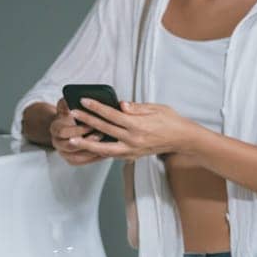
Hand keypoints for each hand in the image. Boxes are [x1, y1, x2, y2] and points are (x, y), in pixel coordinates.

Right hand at [49, 98, 105, 165]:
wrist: (66, 126)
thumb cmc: (71, 115)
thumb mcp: (67, 105)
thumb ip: (67, 102)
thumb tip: (69, 99)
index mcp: (55, 128)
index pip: (63, 131)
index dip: (77, 129)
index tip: (91, 124)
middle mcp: (56, 142)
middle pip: (69, 146)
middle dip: (86, 141)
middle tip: (101, 135)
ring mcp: (63, 153)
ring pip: (77, 157)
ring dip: (91, 151)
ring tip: (105, 144)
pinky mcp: (71, 160)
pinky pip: (82, 162)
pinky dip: (93, 158)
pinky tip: (105, 152)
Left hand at [68, 98, 201, 160]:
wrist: (183, 139)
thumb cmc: (170, 120)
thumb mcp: (156, 108)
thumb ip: (136, 107)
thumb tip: (120, 104)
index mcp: (138, 125)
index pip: (112, 114)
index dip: (96, 107)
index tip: (84, 101)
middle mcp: (133, 139)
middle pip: (104, 129)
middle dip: (87, 121)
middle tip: (72, 115)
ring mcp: (132, 150)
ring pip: (105, 149)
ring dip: (88, 144)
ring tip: (73, 140)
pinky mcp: (133, 156)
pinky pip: (113, 154)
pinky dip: (100, 151)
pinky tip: (89, 146)